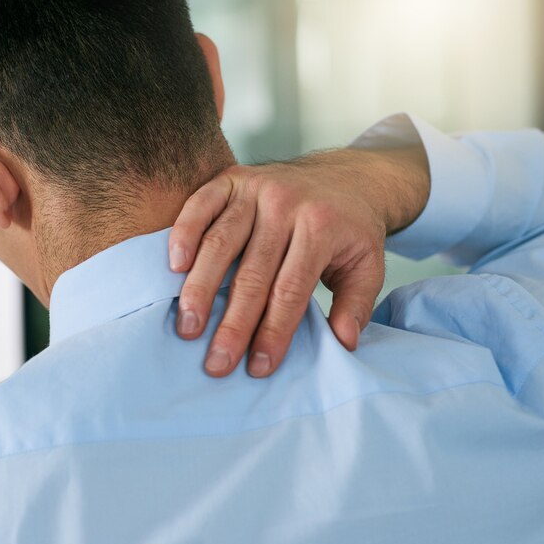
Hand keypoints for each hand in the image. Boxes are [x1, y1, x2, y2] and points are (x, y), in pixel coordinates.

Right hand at [169, 147, 428, 377]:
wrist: (343, 176)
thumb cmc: (348, 231)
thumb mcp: (369, 265)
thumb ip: (356, 305)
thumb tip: (343, 342)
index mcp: (321, 227)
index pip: (291, 289)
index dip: (274, 330)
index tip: (259, 366)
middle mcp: (285, 204)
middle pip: (252, 273)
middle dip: (233, 323)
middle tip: (216, 363)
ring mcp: (255, 188)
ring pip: (220, 242)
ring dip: (201, 288)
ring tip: (188, 327)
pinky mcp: (231, 178)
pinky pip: (200, 205)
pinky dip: (184, 233)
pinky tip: (174, 268)